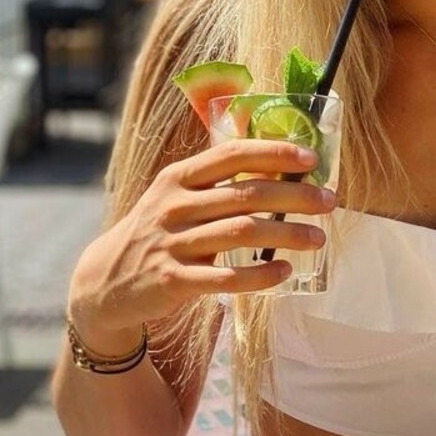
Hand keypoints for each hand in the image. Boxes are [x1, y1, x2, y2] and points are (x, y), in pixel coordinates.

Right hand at [68, 139, 333, 345]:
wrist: (106, 281)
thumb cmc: (157, 231)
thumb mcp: (175, 197)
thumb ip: (216, 182)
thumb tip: (277, 165)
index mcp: (178, 178)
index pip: (232, 155)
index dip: (274, 153)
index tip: (311, 159)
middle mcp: (174, 206)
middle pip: (246, 194)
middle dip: (295, 196)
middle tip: (329, 202)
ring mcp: (173, 243)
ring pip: (242, 233)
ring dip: (287, 234)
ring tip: (318, 238)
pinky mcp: (174, 281)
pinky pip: (226, 278)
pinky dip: (260, 274)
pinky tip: (284, 271)